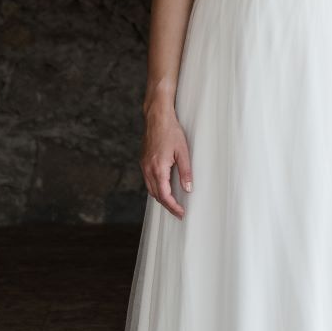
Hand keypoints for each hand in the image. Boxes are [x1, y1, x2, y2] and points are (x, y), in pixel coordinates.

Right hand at [141, 105, 192, 219]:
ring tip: (172, 203)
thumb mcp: (183, 152)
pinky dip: (156, 188)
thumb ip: (185, 172)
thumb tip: (188, 189)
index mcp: (158, 169)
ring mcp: (144, 165)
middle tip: (179, 212)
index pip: (164, 195)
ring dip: (161, 198)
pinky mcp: (143, 161)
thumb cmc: (170, 131)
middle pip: (156, 195)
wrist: (156, 117)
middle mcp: (148, 169)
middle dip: (167, 206)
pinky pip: (148, 181)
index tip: (181, 213)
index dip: (173, 207)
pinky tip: (164, 188)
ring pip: (150, 189)